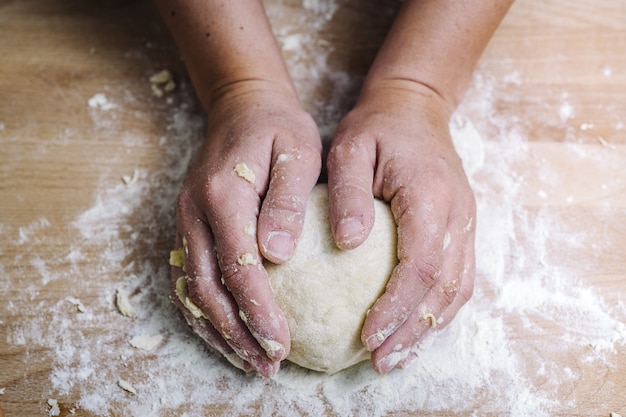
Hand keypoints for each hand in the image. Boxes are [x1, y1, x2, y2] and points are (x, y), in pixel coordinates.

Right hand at [171, 84, 321, 375]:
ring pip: (193, 289)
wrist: (243, 104)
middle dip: (238, 333)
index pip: (238, 266)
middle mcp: (195, 213)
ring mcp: (186, 220)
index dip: (258, 310)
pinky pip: (189, 277)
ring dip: (219, 330)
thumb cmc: (278, 127)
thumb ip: (286, 202)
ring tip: (248, 361)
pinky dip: (204, 311)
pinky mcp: (190, 225)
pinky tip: (224, 333)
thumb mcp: (297, 152)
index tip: (281, 344)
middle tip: (267, 366)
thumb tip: (277, 256)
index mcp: (223, 195)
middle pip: (209, 288)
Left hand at [327, 82, 475, 373]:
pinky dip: (440, 308)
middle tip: (380, 361)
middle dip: (412, 330)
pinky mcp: (462, 226)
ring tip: (396, 355)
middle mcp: (457, 214)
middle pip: (444, 287)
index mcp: (429, 196)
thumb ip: (349, 194)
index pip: (421, 266)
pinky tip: (416, 326)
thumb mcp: (350, 149)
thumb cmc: (377, 127)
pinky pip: (460, 276)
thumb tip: (347, 244)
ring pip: (458, 288)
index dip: (397, 307)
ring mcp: (465, 221)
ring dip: (428, 327)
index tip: (369, 336)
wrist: (416, 105)